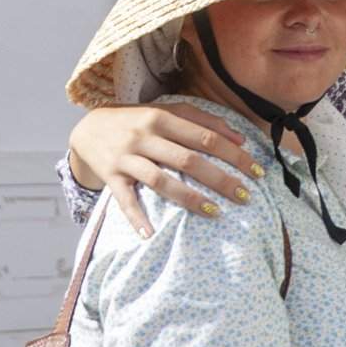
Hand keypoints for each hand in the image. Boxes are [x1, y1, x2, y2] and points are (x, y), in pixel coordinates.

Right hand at [68, 104, 264, 238]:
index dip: (234, 155)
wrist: (88, 127)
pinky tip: (151, 234)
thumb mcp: (167, 112)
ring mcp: (126, 157)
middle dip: (220, 179)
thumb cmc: (137, 121)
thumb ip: (203, 121)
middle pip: (188, 160)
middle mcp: (144, 136)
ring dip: (189, 198)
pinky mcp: (111, 176)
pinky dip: (136, 217)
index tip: (257, 172)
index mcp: (162, 117)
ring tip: (215, 213)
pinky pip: (125, 200)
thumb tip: (240, 139)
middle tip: (246, 197)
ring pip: (161, 180)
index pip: (206, 137)